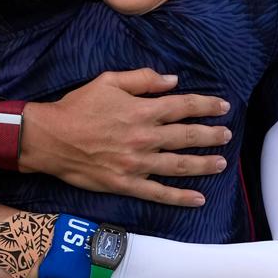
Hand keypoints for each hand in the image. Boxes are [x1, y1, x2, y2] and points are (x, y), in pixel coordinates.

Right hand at [19, 69, 230, 206]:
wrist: (50, 138)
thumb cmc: (77, 107)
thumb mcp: (108, 81)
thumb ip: (142, 79)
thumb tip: (173, 81)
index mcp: (141, 110)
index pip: (183, 106)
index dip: (206, 105)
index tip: (223, 106)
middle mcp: (144, 137)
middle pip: (187, 136)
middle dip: (211, 135)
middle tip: (227, 134)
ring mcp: (136, 163)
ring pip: (179, 165)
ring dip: (203, 164)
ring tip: (221, 163)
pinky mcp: (126, 184)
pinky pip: (158, 193)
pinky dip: (180, 197)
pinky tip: (198, 198)